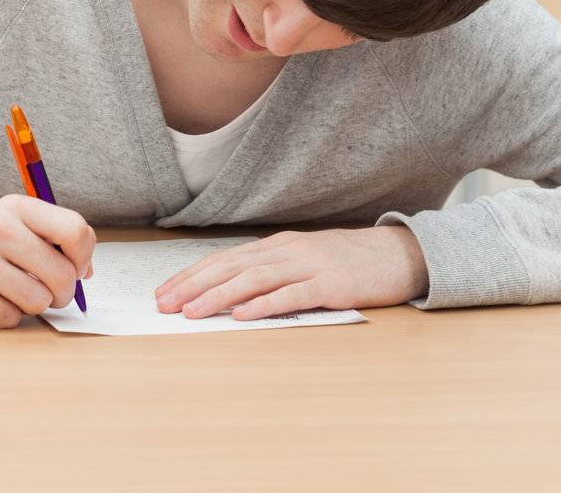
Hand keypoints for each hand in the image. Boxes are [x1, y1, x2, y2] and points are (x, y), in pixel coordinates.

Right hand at [0, 195, 94, 327]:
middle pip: (62, 274)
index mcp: (15, 207)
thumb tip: (88, 271)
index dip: (83, 257)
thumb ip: (50, 239)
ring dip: (32, 305)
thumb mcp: (9, 224)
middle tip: (48, 293)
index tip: (76, 269)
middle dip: (62, 293)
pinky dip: (6, 316)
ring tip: (13, 293)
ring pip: (38, 300)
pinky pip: (10, 318)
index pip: (74, 230)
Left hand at [154, 226, 427, 319]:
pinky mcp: (330, 284)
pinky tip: (244, 316)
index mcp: (277, 246)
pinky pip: (292, 295)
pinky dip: (265, 304)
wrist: (396, 255)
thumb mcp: (303, 261)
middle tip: (164, 304)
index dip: (192, 275)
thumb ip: (273, 273)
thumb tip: (232, 293)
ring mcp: (308, 265)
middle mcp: (286, 251)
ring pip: (255, 279)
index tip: (164, 292)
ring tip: (193, 312)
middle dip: (194, 285)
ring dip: (220, 296)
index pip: (225, 259)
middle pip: (232, 266)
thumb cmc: (347, 263)